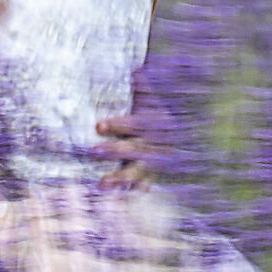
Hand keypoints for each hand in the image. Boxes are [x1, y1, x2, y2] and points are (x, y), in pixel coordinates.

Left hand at [96, 75, 178, 191]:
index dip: (118, 125)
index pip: (135, 123)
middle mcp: (156, 143)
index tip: (98, 126)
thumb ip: (141, 84)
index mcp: (153, 122)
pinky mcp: (152, 174)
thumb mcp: (148, 94)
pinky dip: (131, 194)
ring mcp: (155, 161)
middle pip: (135, 148)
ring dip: (120, 178)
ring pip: (138, 171)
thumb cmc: (153, 107)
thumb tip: (136, 68)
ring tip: (101, 184)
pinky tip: (118, 204)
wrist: (178, 126)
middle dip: (114, 150)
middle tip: (93, 151)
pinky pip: (143, 186)